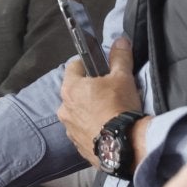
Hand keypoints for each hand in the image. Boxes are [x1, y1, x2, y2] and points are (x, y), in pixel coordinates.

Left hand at [57, 37, 139, 164]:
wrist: (123, 146)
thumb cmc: (119, 106)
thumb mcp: (123, 78)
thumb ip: (119, 57)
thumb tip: (120, 40)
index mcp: (70, 88)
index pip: (74, 66)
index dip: (88, 64)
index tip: (101, 68)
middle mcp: (63, 108)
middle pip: (75, 91)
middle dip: (89, 89)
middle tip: (108, 92)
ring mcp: (69, 128)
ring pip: (77, 112)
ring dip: (88, 110)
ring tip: (108, 113)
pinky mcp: (77, 145)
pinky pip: (82, 131)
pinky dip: (91, 128)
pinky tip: (106, 129)